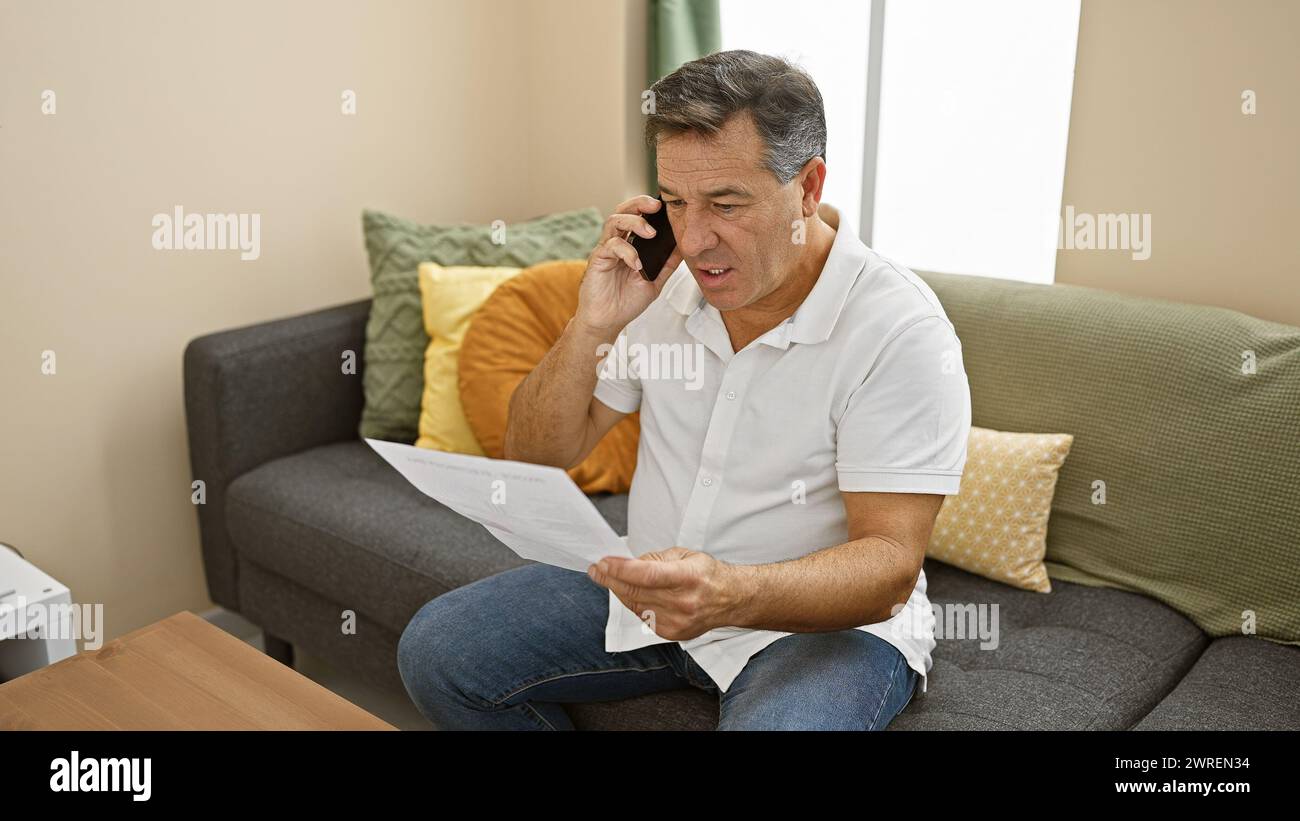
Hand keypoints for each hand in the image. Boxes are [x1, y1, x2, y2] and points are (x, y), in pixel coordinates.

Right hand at [575, 195, 682, 336]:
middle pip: (623, 211)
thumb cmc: (626, 301)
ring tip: (651, 233)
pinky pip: (611, 246)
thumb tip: (683, 247)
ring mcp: (606, 250)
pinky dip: (627, 252)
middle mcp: (616, 243)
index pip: (636, 216)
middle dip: (639, 203)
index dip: (648, 207)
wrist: (608, 321)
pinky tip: (637, 264)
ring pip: (614, 221)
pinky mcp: (598, 260)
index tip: (666, 206)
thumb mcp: (655, 281)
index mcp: (629, 245)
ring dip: (634, 222)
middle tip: (656, 206)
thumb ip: (667, 264)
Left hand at [587, 547, 746, 640]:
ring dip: (618, 590)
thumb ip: (654, 559)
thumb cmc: (706, 574)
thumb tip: (626, 563)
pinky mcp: (671, 633)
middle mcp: (683, 603)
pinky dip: (632, 602)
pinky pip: (641, 616)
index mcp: (689, 577)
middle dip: (610, 579)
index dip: (621, 569)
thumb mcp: (684, 555)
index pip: (647, 575)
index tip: (603, 563)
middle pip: (636, 591)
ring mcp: (677, 622)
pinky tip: (631, 592)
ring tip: (609, 576)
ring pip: (634, 605)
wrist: (729, 600)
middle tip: (596, 569)